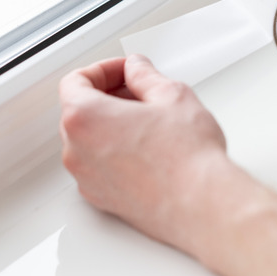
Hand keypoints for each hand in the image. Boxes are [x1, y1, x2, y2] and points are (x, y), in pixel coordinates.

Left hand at [58, 55, 227, 249]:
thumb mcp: (171, 95)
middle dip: (108, 95)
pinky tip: (148, 148)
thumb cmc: (187, 158)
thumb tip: (137, 69)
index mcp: (84, 118)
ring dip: (111, 124)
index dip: (103, 70)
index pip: (74, 81)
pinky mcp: (101, 198)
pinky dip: (115, 151)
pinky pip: (98, 165)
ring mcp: (87, 178)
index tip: (124, 71)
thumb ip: (145, 75)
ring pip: (89, 139)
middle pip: (79, 110)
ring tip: (149, 121)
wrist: (202, 205)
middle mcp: (77, 150)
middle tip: (140, 91)